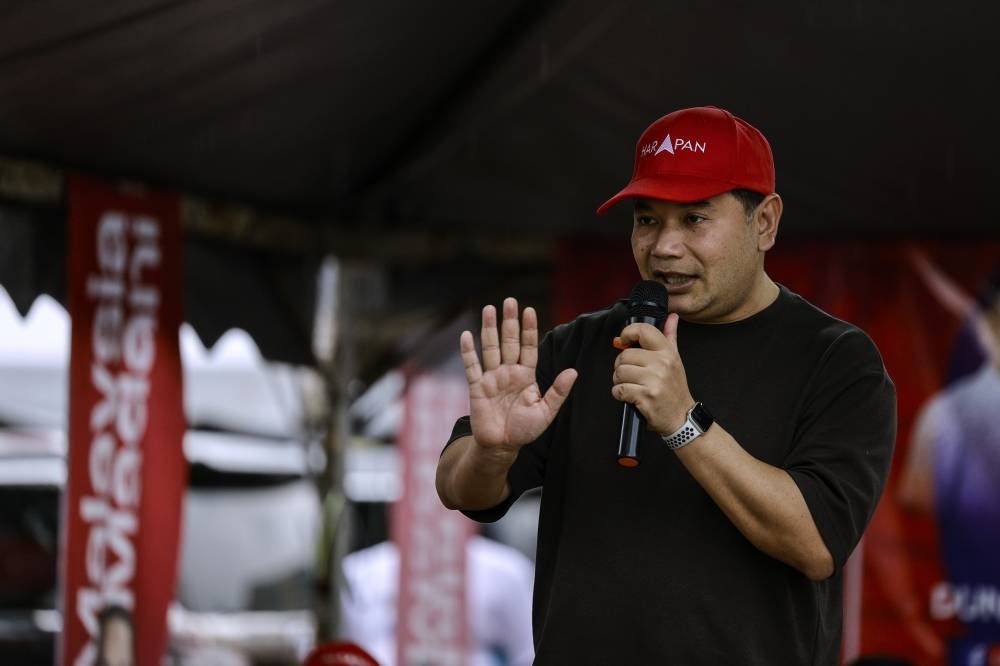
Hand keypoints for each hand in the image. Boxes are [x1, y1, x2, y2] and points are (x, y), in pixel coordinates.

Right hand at [460, 297, 577, 456]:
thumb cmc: (524, 430)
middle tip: (509, 301)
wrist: (502, 446)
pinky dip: (468, 352)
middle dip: (510, 322)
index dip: (529, 329)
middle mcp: (509, 372)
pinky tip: (466, 335)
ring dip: (489, 329)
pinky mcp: (477, 387)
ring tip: (489, 309)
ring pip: (490, 348)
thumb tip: (573, 371)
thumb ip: (558, 392)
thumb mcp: (546, 412)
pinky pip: (472, 366)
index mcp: (526, 376)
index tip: (529, 310)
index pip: (528, 347)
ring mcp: (492, 378)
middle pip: (509, 342)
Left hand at [612, 313, 693, 433]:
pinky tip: (630, 396)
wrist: (681, 417)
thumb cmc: (674, 388)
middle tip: (631, 374)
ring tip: (632, 385)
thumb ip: (670, 336)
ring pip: (619, 372)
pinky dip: (619, 394)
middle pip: (624, 356)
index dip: (628, 333)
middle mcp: (662, 363)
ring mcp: (654, 380)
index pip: (644, 330)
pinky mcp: (645, 396)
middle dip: (622, 366)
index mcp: (667, 352)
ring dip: (619, 381)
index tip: (624, 341)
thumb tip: (672, 317)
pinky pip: (619, 389)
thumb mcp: (675, 360)